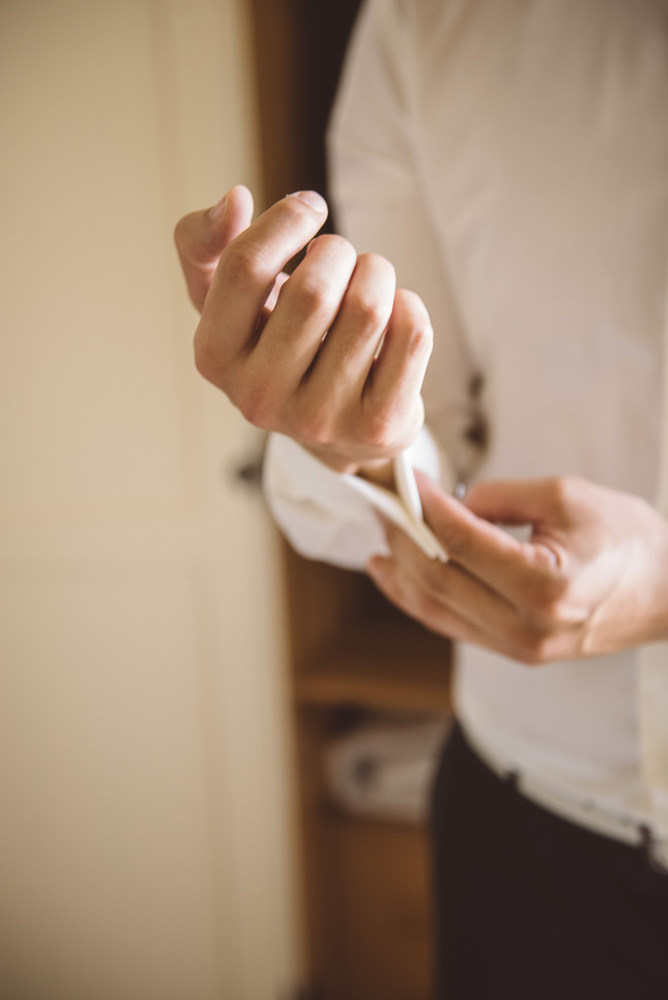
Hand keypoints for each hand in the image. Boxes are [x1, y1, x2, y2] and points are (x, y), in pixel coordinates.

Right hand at [174, 186, 432, 474]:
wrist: (334, 432)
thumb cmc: (278, 345)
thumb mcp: (226, 299)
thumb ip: (206, 243)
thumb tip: (235, 199)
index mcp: (215, 356)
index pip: (245, 267)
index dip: (286, 220)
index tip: (309, 207)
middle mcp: (260, 397)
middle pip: (314, 288)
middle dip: (338, 251)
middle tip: (340, 259)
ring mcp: (319, 419)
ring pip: (368, 308)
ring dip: (377, 273)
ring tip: (367, 283)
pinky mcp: (377, 427)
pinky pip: (411, 335)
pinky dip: (409, 306)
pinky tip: (393, 318)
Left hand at [367, 472, 667, 663]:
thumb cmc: (628, 539)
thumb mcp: (568, 496)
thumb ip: (500, 497)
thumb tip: (449, 504)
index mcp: (545, 586)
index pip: (460, 542)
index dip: (423, 507)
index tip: (403, 480)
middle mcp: (525, 628)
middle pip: (437, 578)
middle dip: (401, 535)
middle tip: (384, 502)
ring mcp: (516, 648)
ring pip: (433, 608)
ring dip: (398, 569)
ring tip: (379, 534)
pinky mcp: (512, 652)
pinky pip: (449, 624)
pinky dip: (416, 597)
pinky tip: (393, 573)